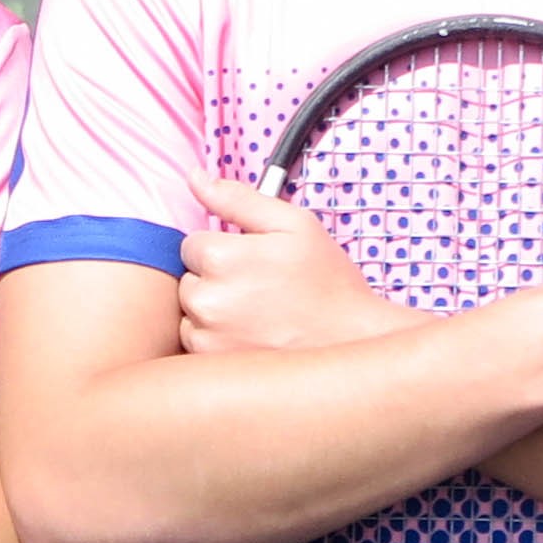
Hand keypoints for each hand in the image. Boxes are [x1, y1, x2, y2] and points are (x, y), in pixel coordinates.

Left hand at [177, 175, 418, 354]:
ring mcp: (208, 337)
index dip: (224, 249)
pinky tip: (251, 335)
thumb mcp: (293, 224)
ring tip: (258, 314)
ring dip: (213, 310)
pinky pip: (196, 342)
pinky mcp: (213, 364)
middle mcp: (206, 300)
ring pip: (190, 312)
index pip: (193, 244)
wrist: (353, 340)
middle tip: (260, 289)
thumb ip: (237, 199)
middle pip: (188, 278)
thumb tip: (194, 177)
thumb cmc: (326, 280)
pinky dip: (216, 338)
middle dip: (215, 279)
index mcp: (220, 258)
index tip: (254, 262)